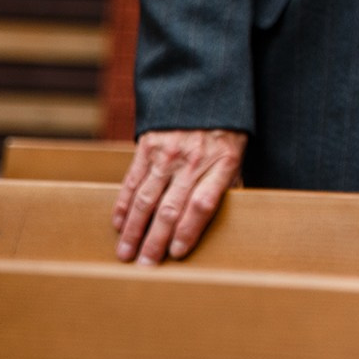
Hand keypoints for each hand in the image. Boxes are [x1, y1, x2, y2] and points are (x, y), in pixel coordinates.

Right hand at [111, 129, 246, 263]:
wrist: (206, 92)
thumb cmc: (226, 133)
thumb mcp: (238, 158)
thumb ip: (229, 188)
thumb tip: (229, 221)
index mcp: (220, 164)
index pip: (202, 205)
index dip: (189, 231)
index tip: (177, 254)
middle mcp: (192, 160)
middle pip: (170, 208)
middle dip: (155, 241)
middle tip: (145, 266)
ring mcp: (167, 153)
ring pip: (146, 199)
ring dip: (134, 230)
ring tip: (125, 253)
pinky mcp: (147, 146)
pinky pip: (132, 180)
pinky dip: (124, 205)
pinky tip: (119, 224)